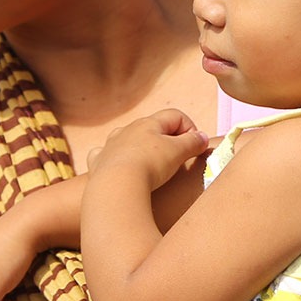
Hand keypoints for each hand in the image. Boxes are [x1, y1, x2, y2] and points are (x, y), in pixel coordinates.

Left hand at [87, 109, 208, 188]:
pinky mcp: (99, 162)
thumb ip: (192, 142)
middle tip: (177, 160)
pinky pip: (106, 155)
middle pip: (151, 127)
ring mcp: (110, 145)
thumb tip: (202, 137)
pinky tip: (121, 171)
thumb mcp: (178, 152)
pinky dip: (116, 160)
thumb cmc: (149, 165)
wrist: (116, 185)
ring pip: (128, 139)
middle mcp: (127, 129)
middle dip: (167, 140)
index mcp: (148, 123)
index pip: (175, 115)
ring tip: (151, 167)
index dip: (190, 129)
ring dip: (140, 148)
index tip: (194, 148)